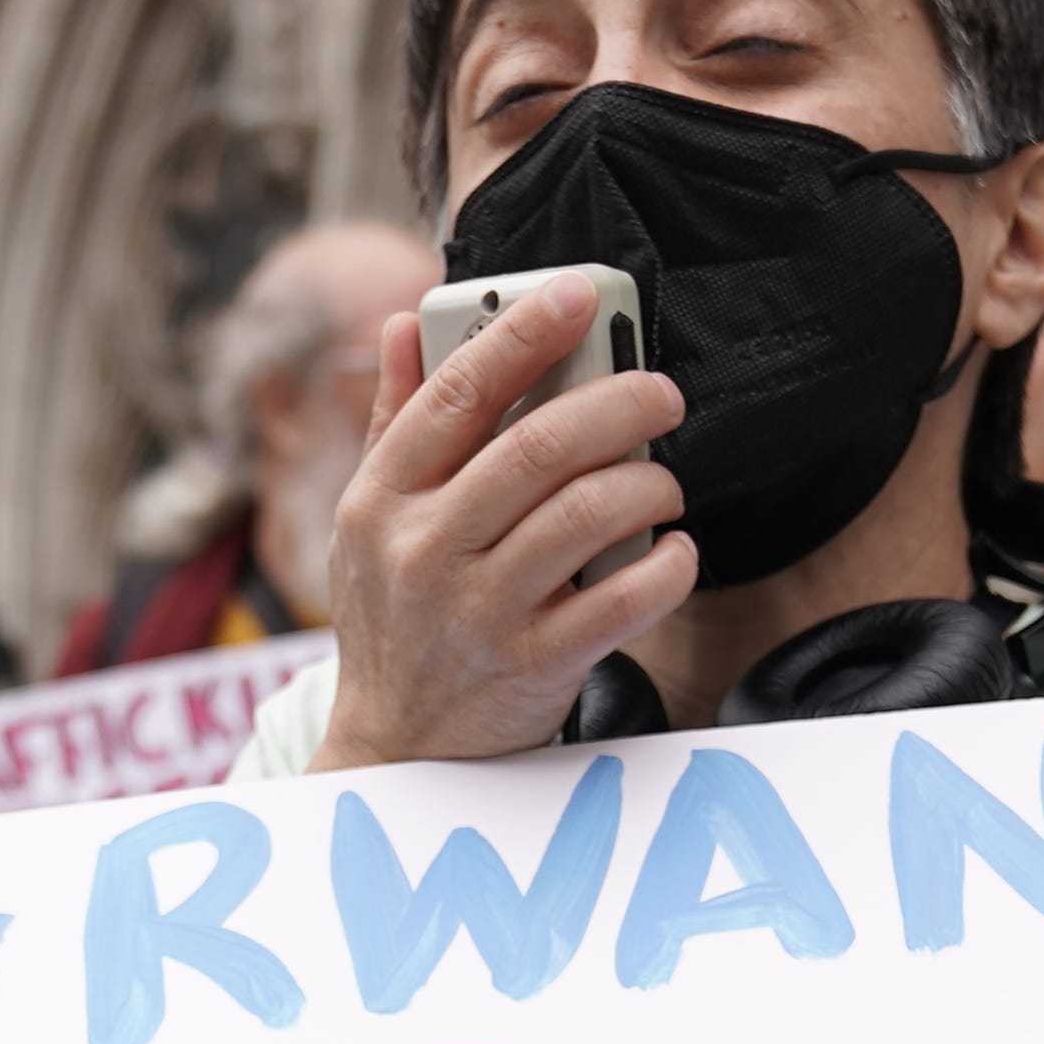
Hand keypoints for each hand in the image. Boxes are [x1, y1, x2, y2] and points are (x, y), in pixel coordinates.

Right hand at [311, 284, 690, 767]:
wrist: (398, 748)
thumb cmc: (394, 617)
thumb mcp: (369, 521)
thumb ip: (392, 421)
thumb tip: (400, 321)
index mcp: (382, 498)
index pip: (458, 393)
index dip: (524, 332)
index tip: (579, 294)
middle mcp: (424, 550)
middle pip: (540, 446)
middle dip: (620, 402)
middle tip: (662, 393)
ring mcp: (479, 611)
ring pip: (589, 513)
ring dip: (648, 484)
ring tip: (663, 484)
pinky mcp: (534, 665)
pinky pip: (623, 599)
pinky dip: (666, 566)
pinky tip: (674, 552)